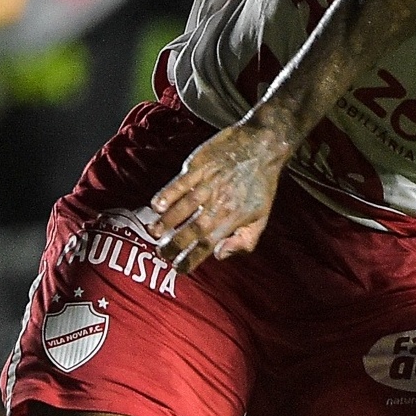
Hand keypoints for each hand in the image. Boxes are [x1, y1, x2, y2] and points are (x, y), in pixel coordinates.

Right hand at [150, 117, 292, 273]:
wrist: (262, 146)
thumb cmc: (260, 185)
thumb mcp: (261, 218)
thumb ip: (243, 242)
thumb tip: (219, 256)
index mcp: (232, 219)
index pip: (207, 245)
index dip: (191, 259)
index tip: (178, 269)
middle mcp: (218, 204)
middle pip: (191, 230)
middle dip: (173, 245)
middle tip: (161, 253)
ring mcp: (207, 184)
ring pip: (182, 207)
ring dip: (165, 222)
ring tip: (153, 233)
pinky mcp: (199, 166)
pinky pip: (179, 182)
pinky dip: (166, 194)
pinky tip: (156, 206)